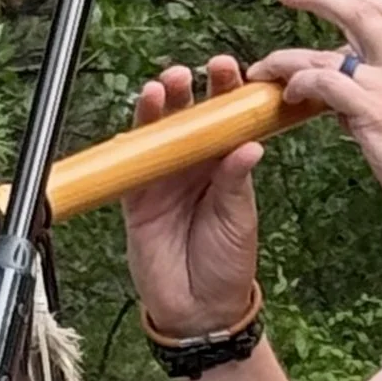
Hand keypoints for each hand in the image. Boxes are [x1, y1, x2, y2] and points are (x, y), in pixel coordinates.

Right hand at [118, 56, 264, 339]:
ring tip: (169, 83)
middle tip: (200, 70)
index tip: (236, 73)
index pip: (225, 121)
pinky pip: (132, 162)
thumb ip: (236, 181)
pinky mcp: (137, 197)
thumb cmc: (227, 264)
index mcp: (224, 166)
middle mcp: (192, 166)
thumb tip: (249, 146)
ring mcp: (163, 179)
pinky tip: (145, 112)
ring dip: (163, 104)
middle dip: (193, 90)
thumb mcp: (239, 218)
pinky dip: (136, 137)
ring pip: (158, 132)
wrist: (200, 310)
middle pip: (189, 118)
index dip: (228, 95)